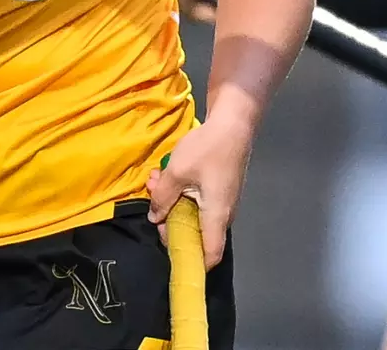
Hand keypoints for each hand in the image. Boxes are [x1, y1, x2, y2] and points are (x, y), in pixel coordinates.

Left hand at [147, 115, 251, 267]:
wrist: (233, 122)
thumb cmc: (207, 149)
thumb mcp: (176, 173)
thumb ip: (162, 198)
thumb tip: (155, 217)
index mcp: (216, 216)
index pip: (210, 256)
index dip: (192, 263)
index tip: (170, 255)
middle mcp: (224, 214)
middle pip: (195, 233)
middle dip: (169, 220)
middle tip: (153, 199)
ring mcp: (224, 200)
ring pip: (193, 212)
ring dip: (172, 200)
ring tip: (156, 180)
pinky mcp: (220, 187)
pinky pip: (199, 199)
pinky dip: (182, 191)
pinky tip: (167, 173)